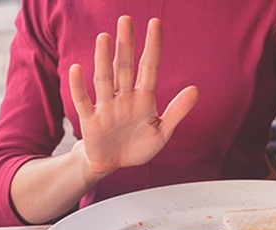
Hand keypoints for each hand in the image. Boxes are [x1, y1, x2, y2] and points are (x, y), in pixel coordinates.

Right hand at [69, 16, 198, 174]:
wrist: (114, 163)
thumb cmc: (139, 145)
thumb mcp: (162, 131)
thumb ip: (177, 111)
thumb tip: (196, 89)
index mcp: (144, 99)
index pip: (150, 68)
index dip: (153, 47)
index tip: (155, 23)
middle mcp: (124, 98)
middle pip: (125, 67)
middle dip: (126, 45)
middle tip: (126, 20)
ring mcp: (106, 107)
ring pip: (104, 80)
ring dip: (103, 60)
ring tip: (104, 38)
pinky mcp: (90, 120)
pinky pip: (83, 101)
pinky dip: (79, 87)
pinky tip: (78, 69)